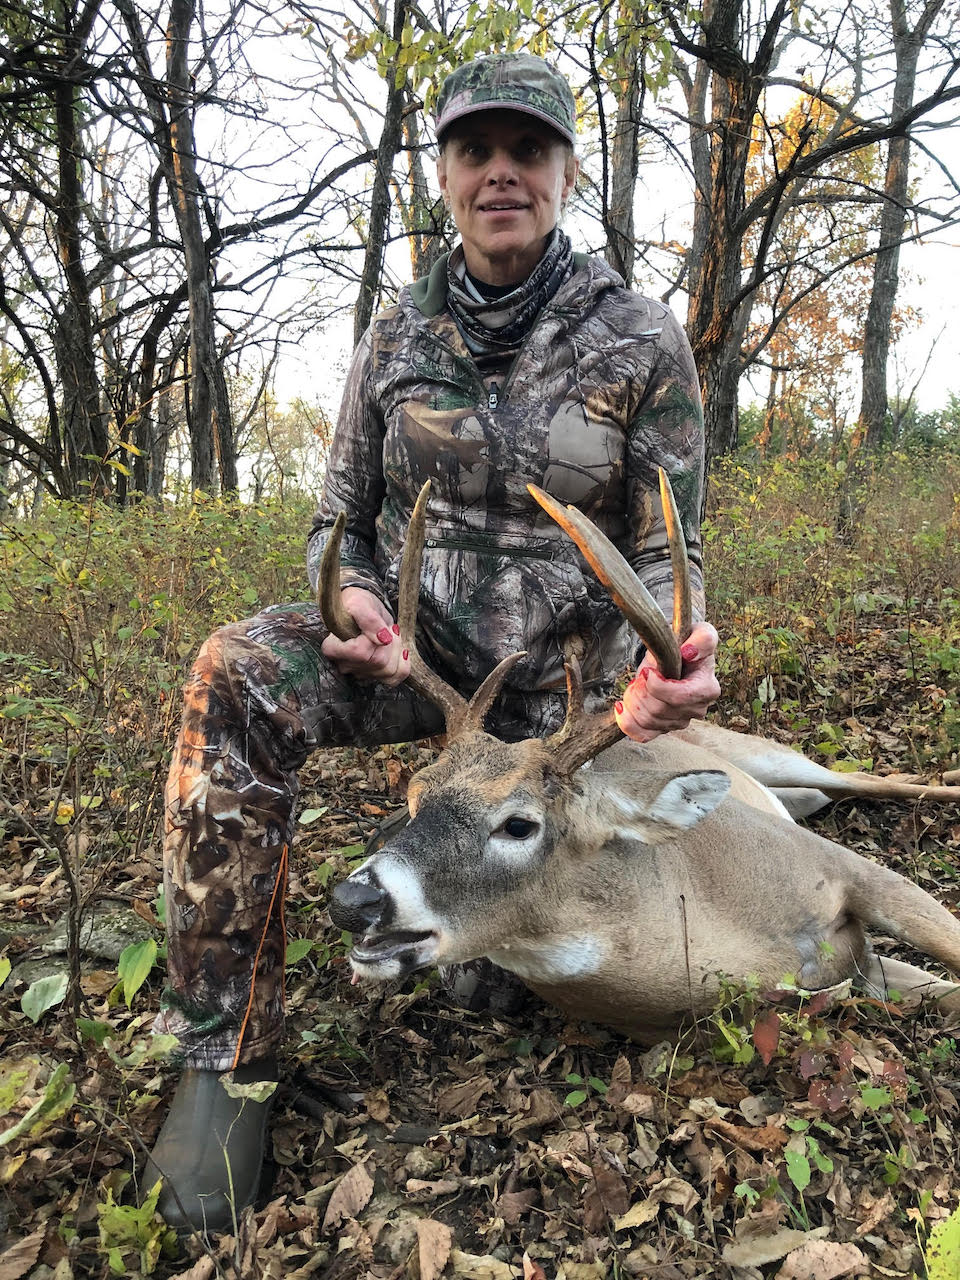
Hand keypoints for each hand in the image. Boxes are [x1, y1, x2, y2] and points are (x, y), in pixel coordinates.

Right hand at [320, 587, 410, 686]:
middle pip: (377, 662)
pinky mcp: (373, 675)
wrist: (363, 609)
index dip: (373, 637)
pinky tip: (401, 651)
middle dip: (390, 642)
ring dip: (396, 650)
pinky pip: (394, 679)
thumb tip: (383, 639)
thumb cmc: (356, 604)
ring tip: (391, 635)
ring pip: (388, 671)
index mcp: (332, 647)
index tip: (375, 622)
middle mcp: (343, 664)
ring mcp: (359, 672)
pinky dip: (402, 664)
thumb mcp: (360, 603)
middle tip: (387, 627)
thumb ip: (369, 619)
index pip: (359, 652)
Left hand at [614, 621, 719, 743]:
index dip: (657, 687)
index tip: (647, 670)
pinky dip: (627, 722)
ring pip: (647, 722)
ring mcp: (680, 721)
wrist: (677, 654)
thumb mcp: (699, 633)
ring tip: (634, 684)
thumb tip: (688, 652)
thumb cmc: (688, 643)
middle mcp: (697, 709)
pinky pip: (642, 735)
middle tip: (639, 675)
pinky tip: (621, 706)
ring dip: (632, 701)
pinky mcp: (664, 728)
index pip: (679, 697)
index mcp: (708, 689)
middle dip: (641, 691)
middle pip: (659, 711)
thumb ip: (702, 639)